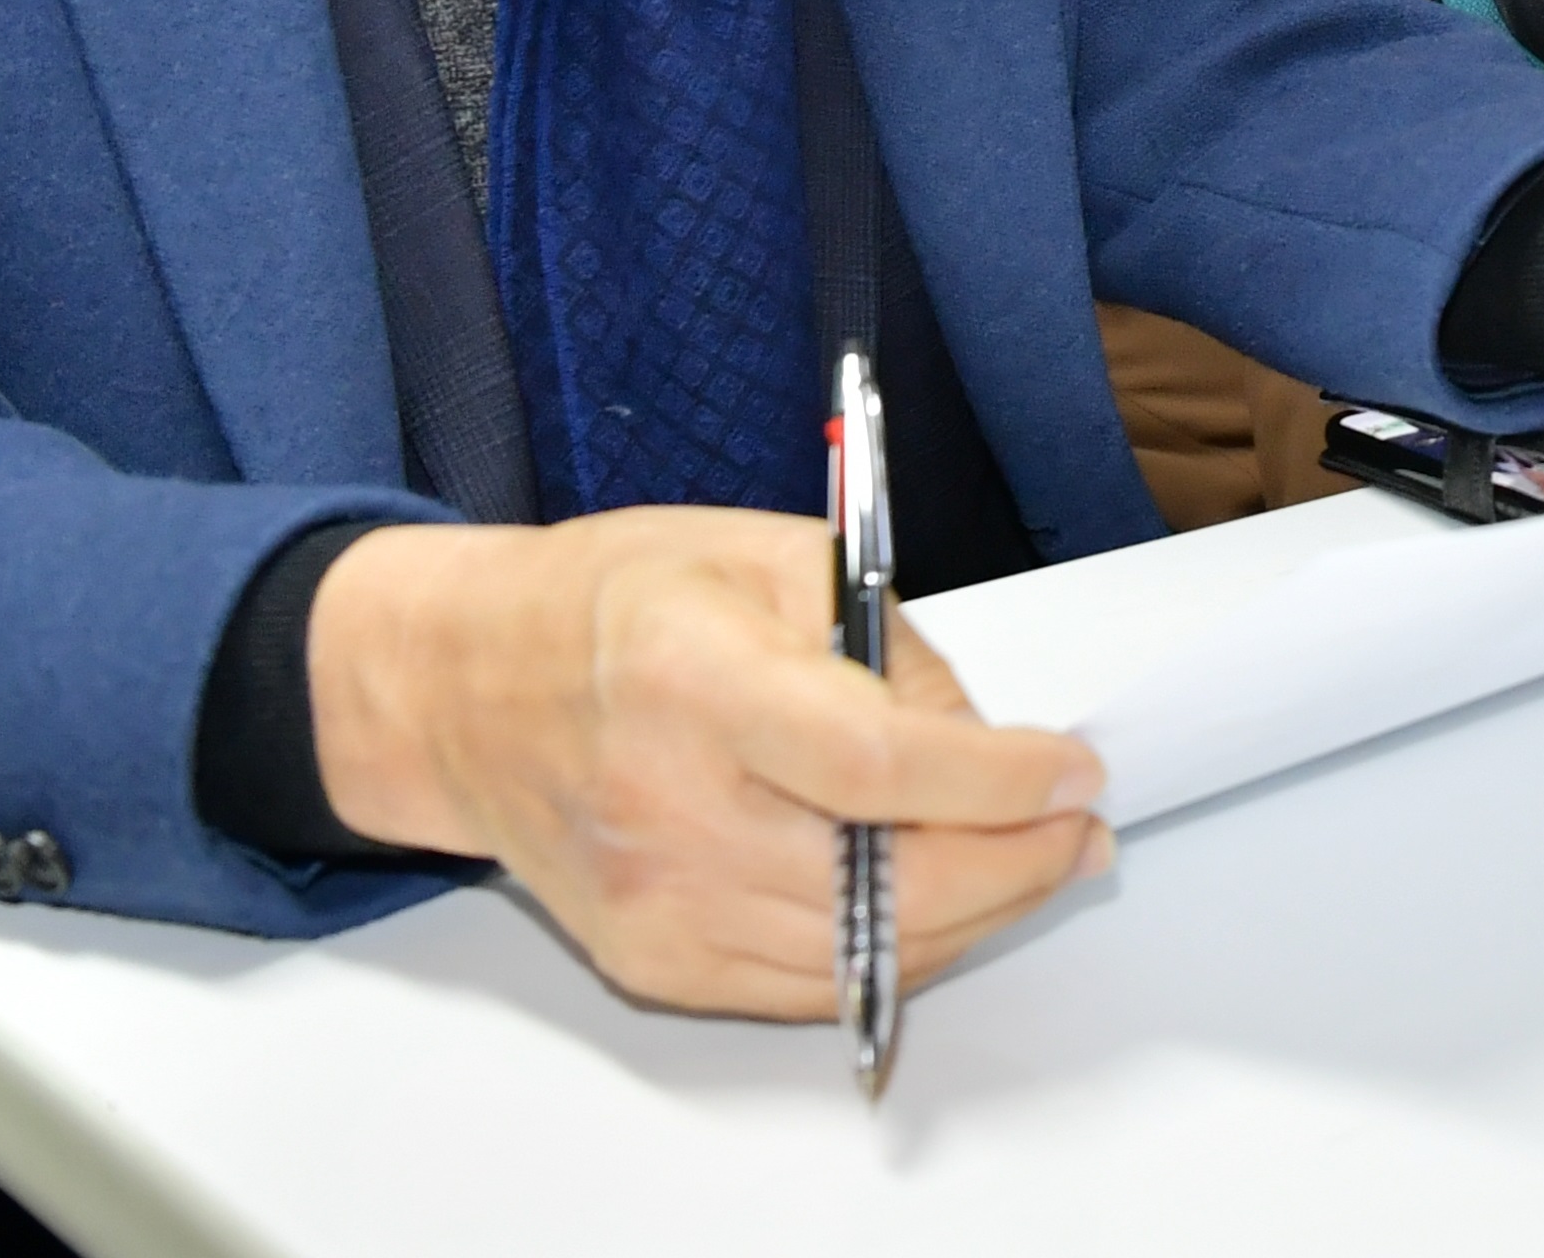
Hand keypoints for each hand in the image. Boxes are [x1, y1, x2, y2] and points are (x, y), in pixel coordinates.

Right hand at [303, 512, 1107, 1019]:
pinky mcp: (651, 960)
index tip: (1071, 771)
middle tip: (1079, 829)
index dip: (994, 782)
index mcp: (693, 679)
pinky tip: (944, 900)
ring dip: (976, 915)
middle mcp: (666, 806)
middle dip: (1016, 864)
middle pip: (880, 884)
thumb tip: (985, 744)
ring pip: (861, 953)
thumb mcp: (770, 556)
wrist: (464, 691)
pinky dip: (896, 952)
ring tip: (1039, 861)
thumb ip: (891, 644)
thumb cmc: (608, 605)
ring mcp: (655, 902)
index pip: (871, 764)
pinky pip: (807, 987)